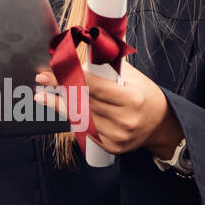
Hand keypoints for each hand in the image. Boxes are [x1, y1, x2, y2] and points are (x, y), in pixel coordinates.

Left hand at [34, 60, 181, 156]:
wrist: (161, 125)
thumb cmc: (145, 95)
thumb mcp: (132, 76)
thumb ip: (107, 68)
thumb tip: (80, 58)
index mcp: (132, 99)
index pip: (94, 87)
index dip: (70, 77)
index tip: (50, 72)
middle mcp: (125, 120)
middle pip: (83, 102)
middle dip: (60, 89)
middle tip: (43, 78)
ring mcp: (118, 136)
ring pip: (80, 117)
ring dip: (60, 104)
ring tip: (44, 94)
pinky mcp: (111, 147)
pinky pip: (85, 131)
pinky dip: (73, 118)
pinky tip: (62, 108)